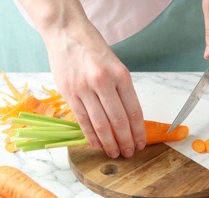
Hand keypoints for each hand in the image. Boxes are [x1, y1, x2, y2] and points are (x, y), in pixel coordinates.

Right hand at [44, 22, 145, 158]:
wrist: (67, 33)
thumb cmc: (95, 51)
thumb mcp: (117, 67)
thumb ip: (122, 92)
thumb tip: (129, 120)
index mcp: (121, 75)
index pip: (134, 110)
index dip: (138, 131)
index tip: (141, 143)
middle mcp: (103, 82)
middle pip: (118, 121)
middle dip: (125, 141)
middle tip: (129, 153)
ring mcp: (84, 88)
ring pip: (100, 124)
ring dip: (109, 143)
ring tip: (114, 153)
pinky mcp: (68, 93)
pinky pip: (82, 120)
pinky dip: (91, 136)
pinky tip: (97, 144)